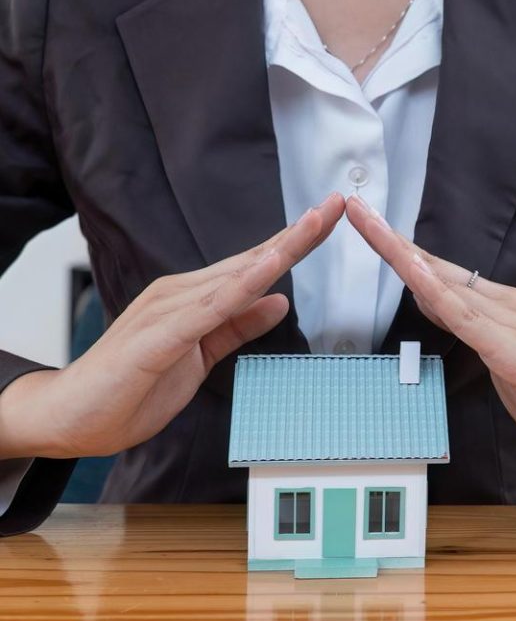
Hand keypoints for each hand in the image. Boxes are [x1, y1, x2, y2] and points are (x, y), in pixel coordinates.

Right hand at [0, 193, 345, 458]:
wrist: (73, 416)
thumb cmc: (130, 388)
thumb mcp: (200, 358)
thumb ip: (236, 328)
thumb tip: (278, 301)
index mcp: (193, 300)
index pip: (254, 268)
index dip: (294, 244)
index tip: (330, 222)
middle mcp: (182, 294)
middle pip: (251, 260)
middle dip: (298, 234)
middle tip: (337, 204)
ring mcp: (168, 311)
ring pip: (235, 276)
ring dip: (278, 249)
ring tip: (315, 223)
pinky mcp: (159, 336)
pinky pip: (208, 309)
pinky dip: (241, 286)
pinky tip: (269, 269)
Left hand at [347, 195, 515, 462]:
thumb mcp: (502, 357)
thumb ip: (472, 330)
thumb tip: (439, 309)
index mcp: (495, 308)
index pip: (436, 275)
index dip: (399, 252)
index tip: (367, 229)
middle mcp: (499, 304)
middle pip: (433, 267)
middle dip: (389, 239)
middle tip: (355, 209)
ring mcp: (507, 323)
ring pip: (442, 283)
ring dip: (402, 254)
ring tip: (371, 226)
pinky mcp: (512, 350)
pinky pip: (466, 316)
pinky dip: (436, 292)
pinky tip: (413, 272)